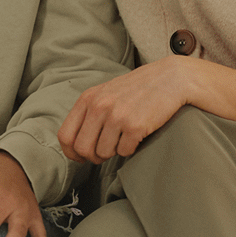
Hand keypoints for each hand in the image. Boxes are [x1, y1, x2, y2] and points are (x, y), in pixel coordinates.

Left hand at [58, 56, 194, 162]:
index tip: (80, 157)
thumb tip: (76, 145)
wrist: (170, 79)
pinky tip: (136, 136)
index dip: (71, 152)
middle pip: (82, 149)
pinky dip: (130, 149)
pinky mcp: (135, 126)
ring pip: (103, 153)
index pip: (65, 135)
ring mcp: (116, 116)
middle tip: (104, 154)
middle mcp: (99, 106)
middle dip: (92, 157)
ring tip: (123, 139)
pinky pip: (124, 152)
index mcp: (87, 99)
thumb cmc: (137, 89)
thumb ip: (89, 113)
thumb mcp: (105, 93)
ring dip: (113, 152)